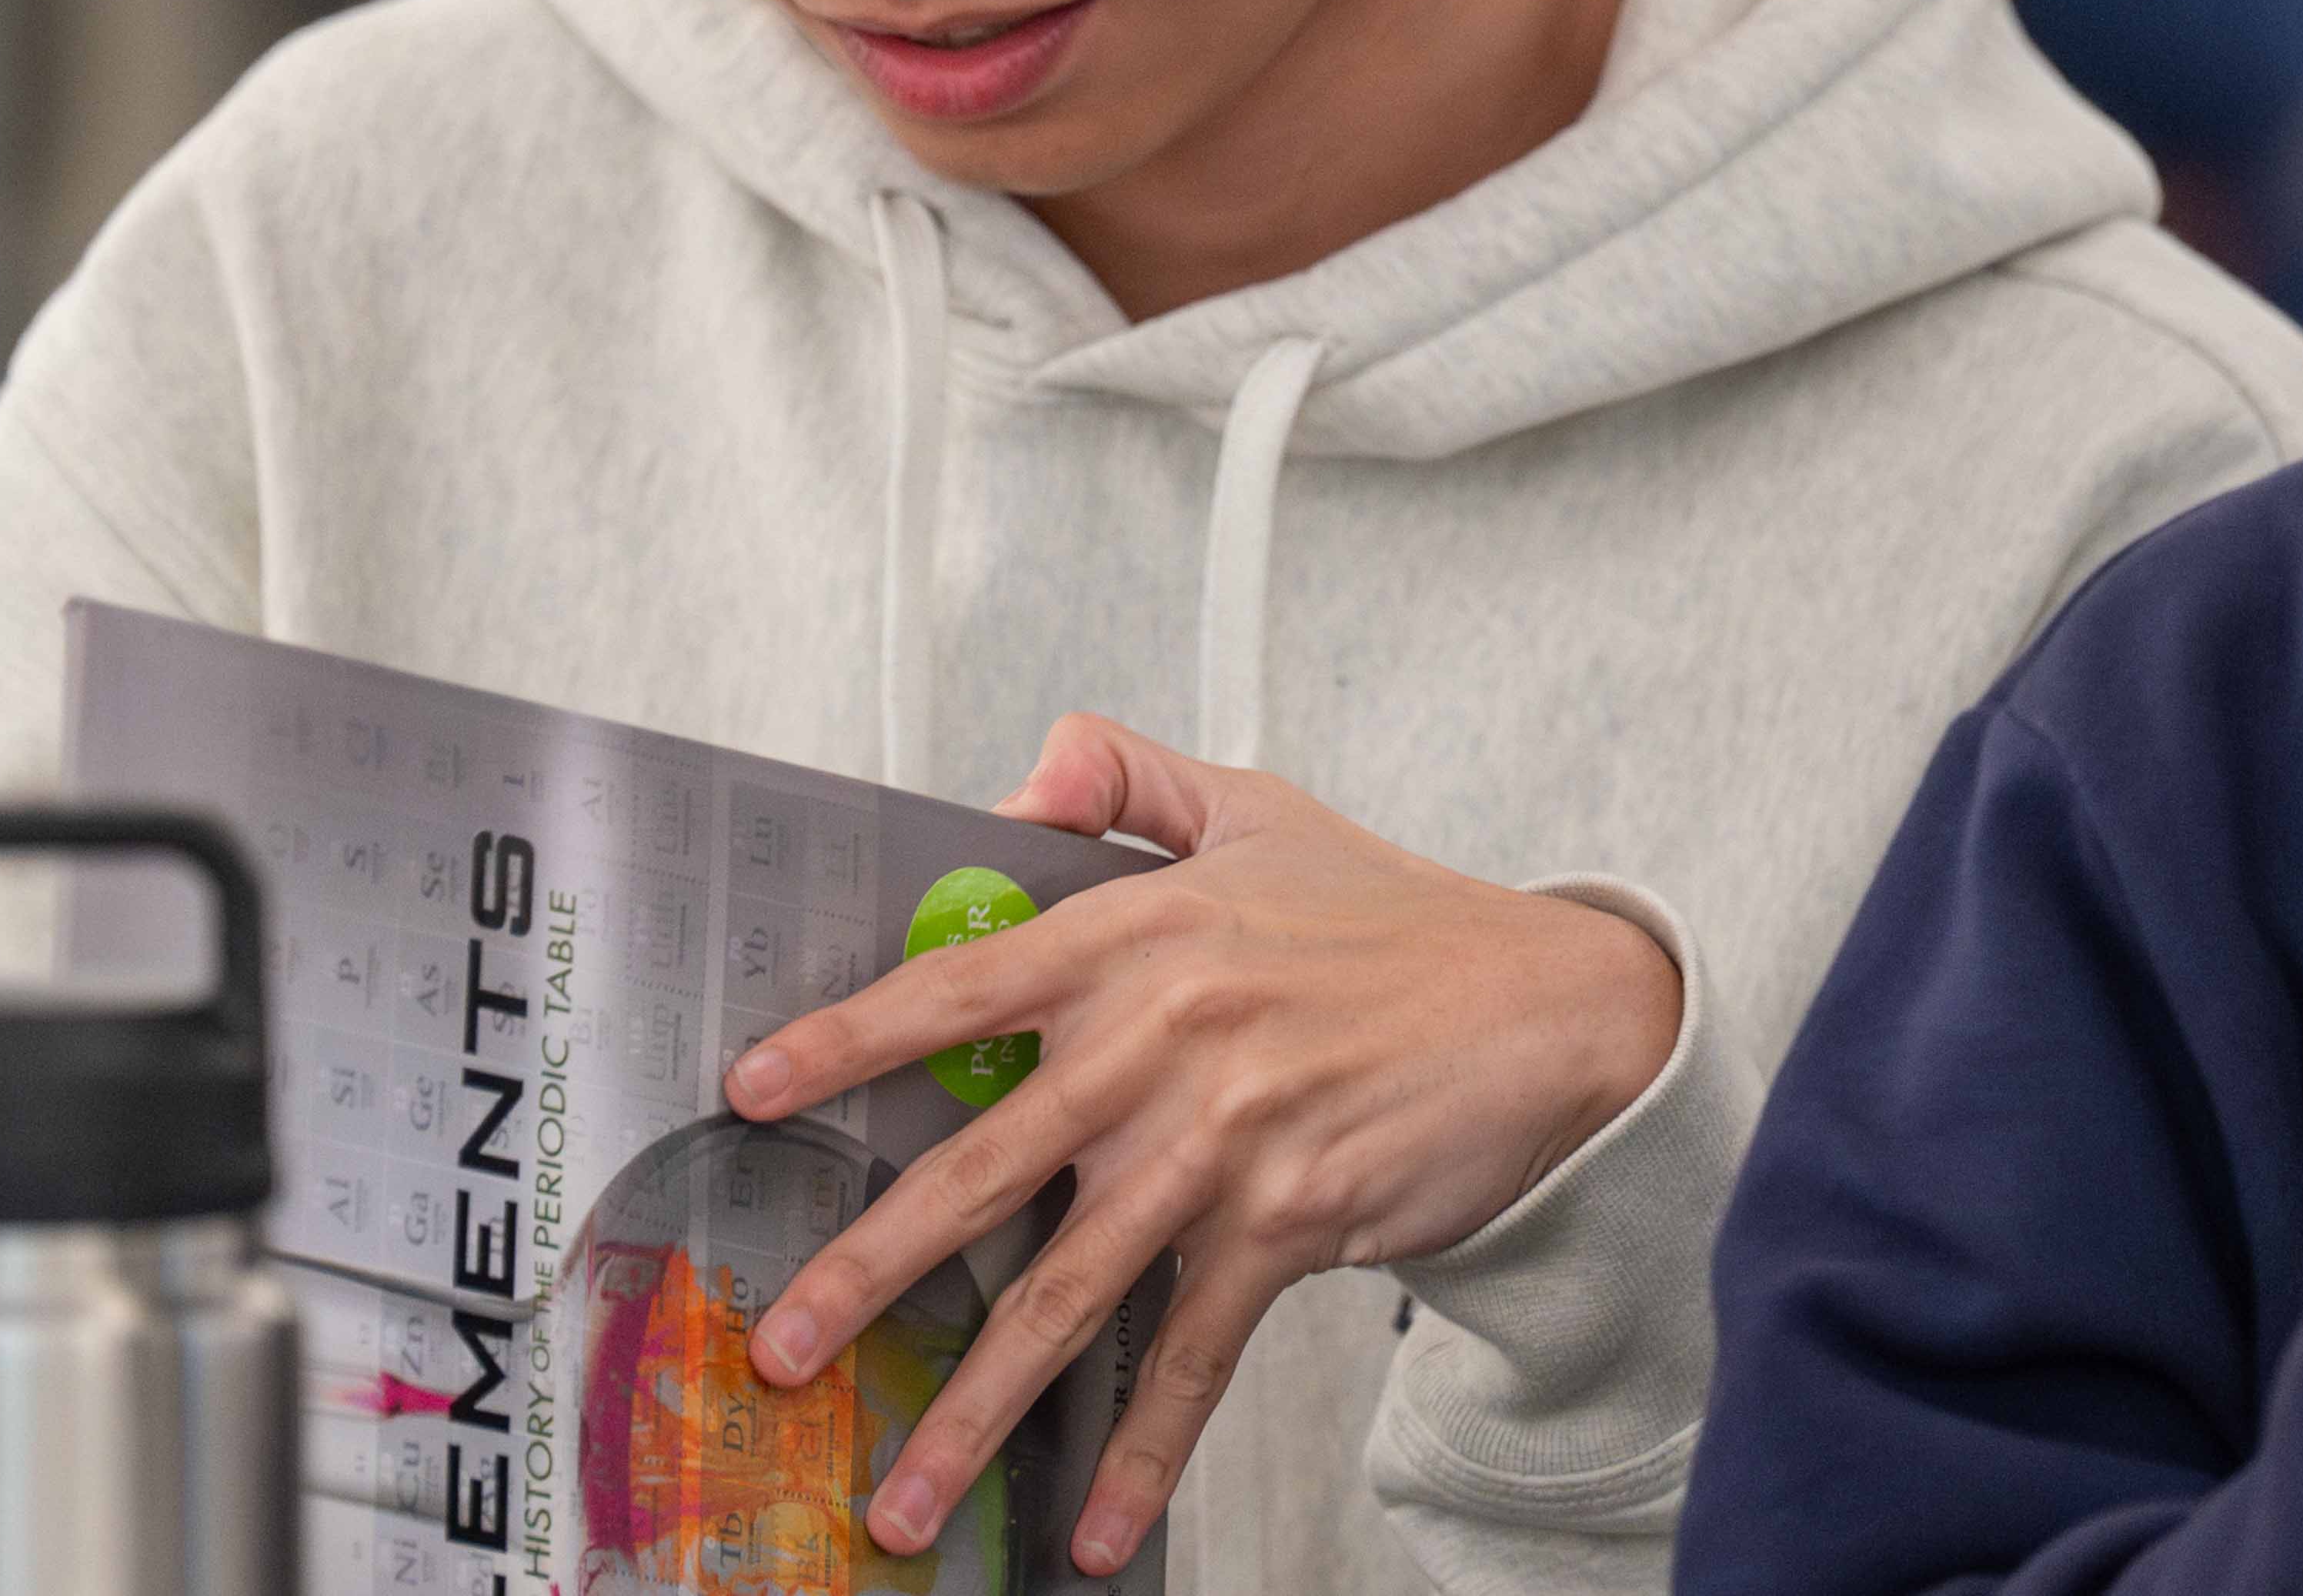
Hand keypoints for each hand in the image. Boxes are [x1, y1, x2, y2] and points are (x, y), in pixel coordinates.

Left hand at [719, 716, 1683, 1575]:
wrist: (1550, 1006)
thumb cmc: (1396, 916)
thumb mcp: (1259, 811)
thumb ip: (1128, 783)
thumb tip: (1019, 781)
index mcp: (1141, 933)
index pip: (961, 986)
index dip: (847, 1039)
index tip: (752, 1090)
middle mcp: (1166, 1039)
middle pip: (982, 1166)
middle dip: (867, 1271)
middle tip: (781, 1349)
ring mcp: (1224, 1141)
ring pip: (1067, 1290)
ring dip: (974, 1407)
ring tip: (898, 1491)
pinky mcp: (1287, 1223)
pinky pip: (1190, 1355)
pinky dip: (1141, 1451)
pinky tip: (1090, 1527)